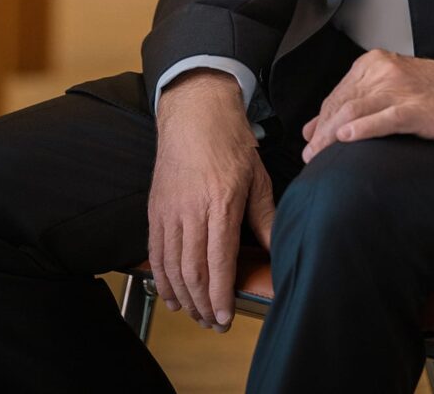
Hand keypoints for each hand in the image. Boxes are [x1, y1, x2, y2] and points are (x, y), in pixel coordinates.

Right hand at [148, 69, 274, 330]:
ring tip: (196, 313)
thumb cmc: (229, 140)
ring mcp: (170, 210)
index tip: (225, 316)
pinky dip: (162, 278)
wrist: (195, 111)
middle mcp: (192, 211)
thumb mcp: (257, 176)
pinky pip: (156, 251)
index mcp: (221, 203)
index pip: (219, 262)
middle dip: (203, 304)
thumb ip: (265, 216)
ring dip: (183, 296)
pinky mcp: (155, 208)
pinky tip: (171, 293)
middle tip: (213, 322)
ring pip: (172, 266)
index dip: (221, 295)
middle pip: (193, 271)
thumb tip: (277, 247)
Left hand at [301, 50, 433, 161]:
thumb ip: (352, 105)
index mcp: (373, 64)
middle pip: (342, 103)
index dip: (319, 121)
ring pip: (356, 109)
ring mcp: (401, 89)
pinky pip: (385, 118)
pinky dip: (363, 127)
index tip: (308, 143)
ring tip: (319, 154)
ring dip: (332, 134)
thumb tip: (311, 129)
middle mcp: (384, 72)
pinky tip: (348, 138)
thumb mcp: (389, 92)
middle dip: (321, 132)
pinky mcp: (419, 108)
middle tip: (309, 157)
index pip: (337, 95)